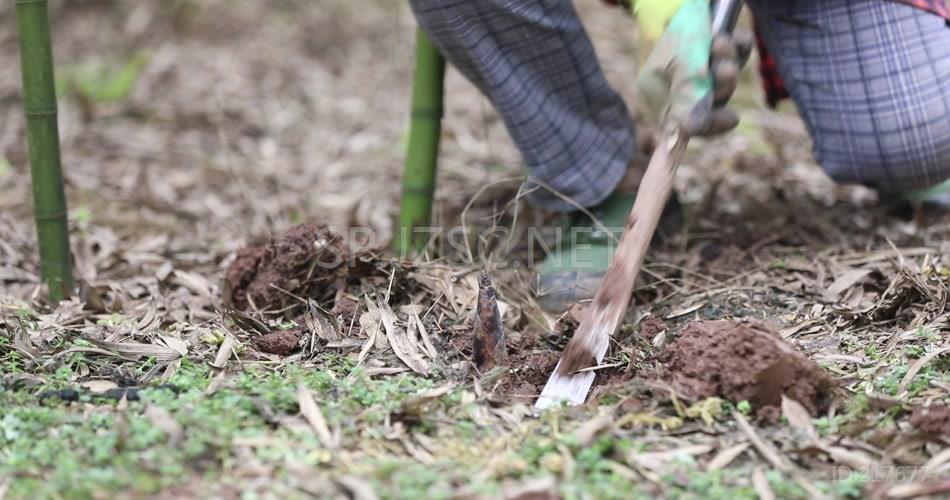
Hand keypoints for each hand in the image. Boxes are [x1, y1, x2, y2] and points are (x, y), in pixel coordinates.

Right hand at [636, 0, 752, 136]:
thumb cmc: (677, 29)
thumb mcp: (683, 66)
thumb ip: (688, 98)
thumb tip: (689, 132)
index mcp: (660, 96)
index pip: (685, 126)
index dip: (710, 126)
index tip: (731, 118)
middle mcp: (676, 87)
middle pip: (710, 104)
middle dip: (723, 85)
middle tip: (725, 67)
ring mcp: (694, 70)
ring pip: (724, 81)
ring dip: (730, 63)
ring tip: (723, 42)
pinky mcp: (710, 52)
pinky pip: (733, 60)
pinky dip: (739, 50)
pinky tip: (736, 37)